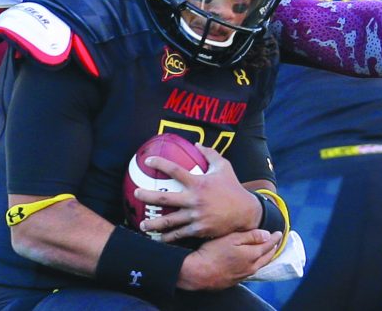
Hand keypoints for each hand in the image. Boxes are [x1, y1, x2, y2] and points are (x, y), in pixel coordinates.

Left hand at [135, 144, 261, 241]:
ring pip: (169, 221)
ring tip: (142, 224)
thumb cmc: (233, 187)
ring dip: (153, 223)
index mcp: (199, 183)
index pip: (175, 170)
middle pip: (165, 198)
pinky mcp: (199, 230)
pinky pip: (180, 234)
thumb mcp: (224, 167)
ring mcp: (196, 216)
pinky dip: (168, 237)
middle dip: (148, 195)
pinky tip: (158, 239)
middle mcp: (195, 200)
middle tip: (136, 193)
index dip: (160, 164)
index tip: (148, 161)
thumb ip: (210, 154)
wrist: (246, 212)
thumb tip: (197, 143)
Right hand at [177, 229, 281, 290]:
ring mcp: (244, 275)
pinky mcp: (237, 279)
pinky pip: (253, 270)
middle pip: (267, 257)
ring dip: (266, 256)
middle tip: (277, 241)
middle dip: (273, 248)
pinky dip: (258, 264)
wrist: (200, 272)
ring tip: (269, 250)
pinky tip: (254, 262)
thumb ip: (250, 236)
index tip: (279, 232)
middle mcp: (251, 267)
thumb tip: (267, 234)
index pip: (268, 245)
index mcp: (252, 255)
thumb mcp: (232, 238)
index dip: (274, 238)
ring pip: (261, 265)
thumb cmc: (213, 252)